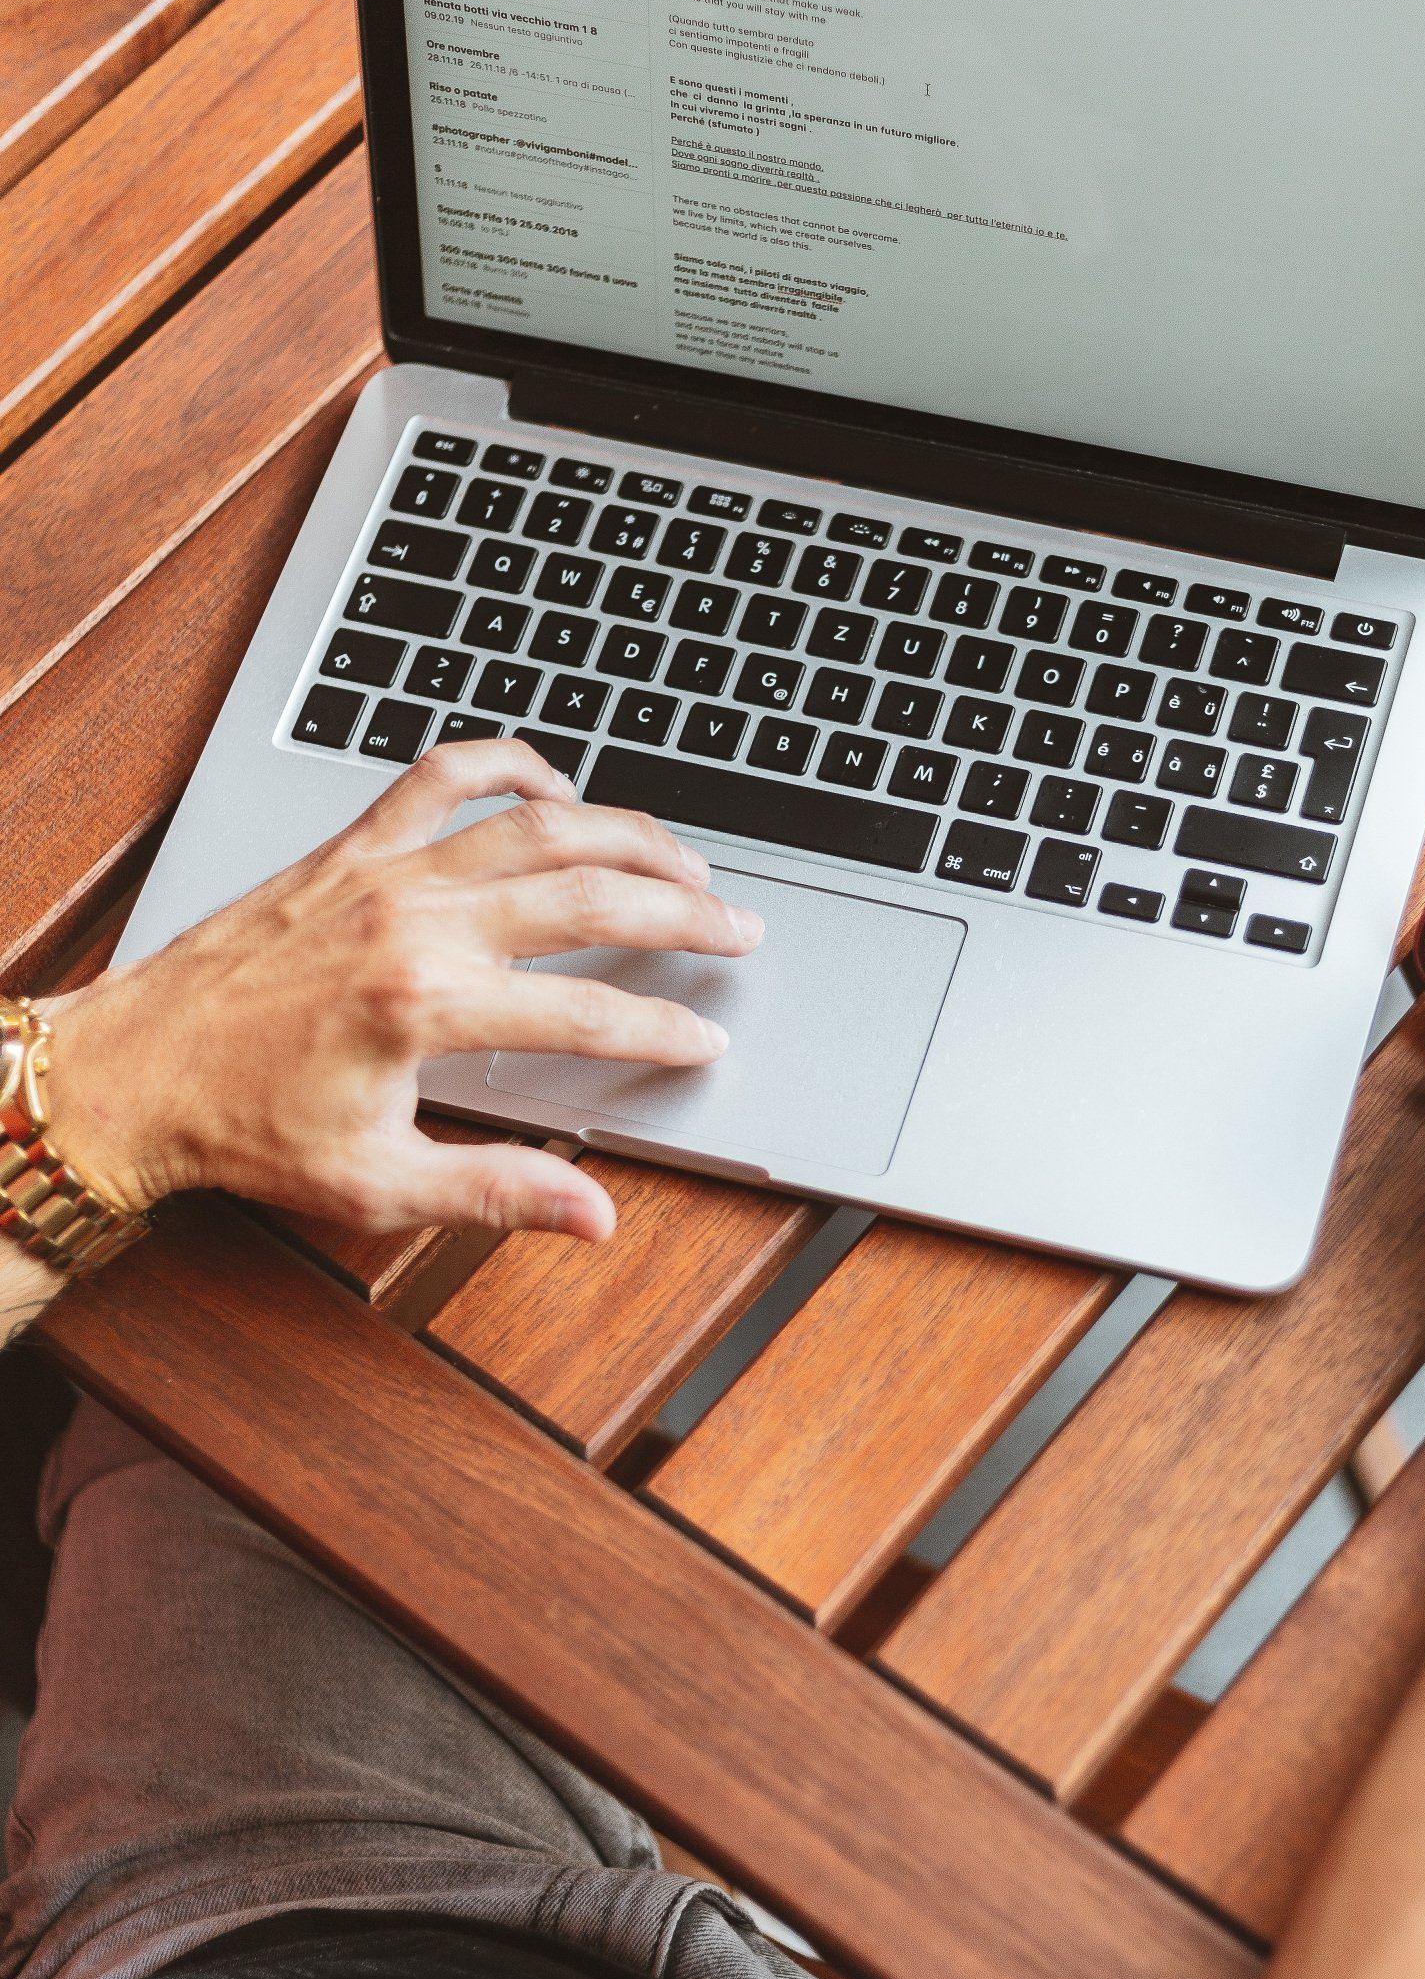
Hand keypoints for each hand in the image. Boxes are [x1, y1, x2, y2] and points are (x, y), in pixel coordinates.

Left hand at [33, 741, 762, 1243]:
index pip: (587, 1011)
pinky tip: (556, 786)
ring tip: (683, 857)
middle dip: (681, 910)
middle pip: (587, 895)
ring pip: (535, 822)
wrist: (132, 1074)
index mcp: (426, 1008)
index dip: (663, 1027)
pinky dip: (508, 764)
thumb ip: (496, 1191)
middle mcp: (413, 922)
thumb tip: (592, 1214)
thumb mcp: (375, 1186)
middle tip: (738, 928)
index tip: (706, 1037)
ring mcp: (381, 871)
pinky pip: (440, 775)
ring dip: (624, 833)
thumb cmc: (241, 1131)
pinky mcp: (348, 847)